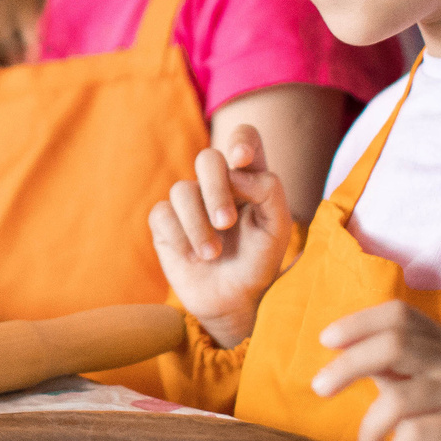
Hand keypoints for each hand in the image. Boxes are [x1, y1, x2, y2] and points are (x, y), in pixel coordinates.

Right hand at [148, 123, 295, 348]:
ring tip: (212, 255)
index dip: (240, 140)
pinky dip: (180, 237)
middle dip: (215, 190)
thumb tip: (236, 172)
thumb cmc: (260, 262)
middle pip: (208, 158)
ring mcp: (190, 202)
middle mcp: (218, 184)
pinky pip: (163, 214)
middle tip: (226, 223)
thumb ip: (269, 192)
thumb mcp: (277, 230)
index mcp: (249, 179)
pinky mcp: (166, 222)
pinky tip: (194, 258)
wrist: (234, 302)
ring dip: (199, 225)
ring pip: (182, 189)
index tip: (241, 160)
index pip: (245, 138)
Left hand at [314, 302, 440, 440]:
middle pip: (395, 344)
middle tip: (319, 387)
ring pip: (399, 398)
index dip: (359, 322)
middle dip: (349, 365)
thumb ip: (386, 368)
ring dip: (369, 426)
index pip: (400, 314)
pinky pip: (415, 433)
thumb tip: (339, 346)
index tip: (326, 340)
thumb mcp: (412, 392)